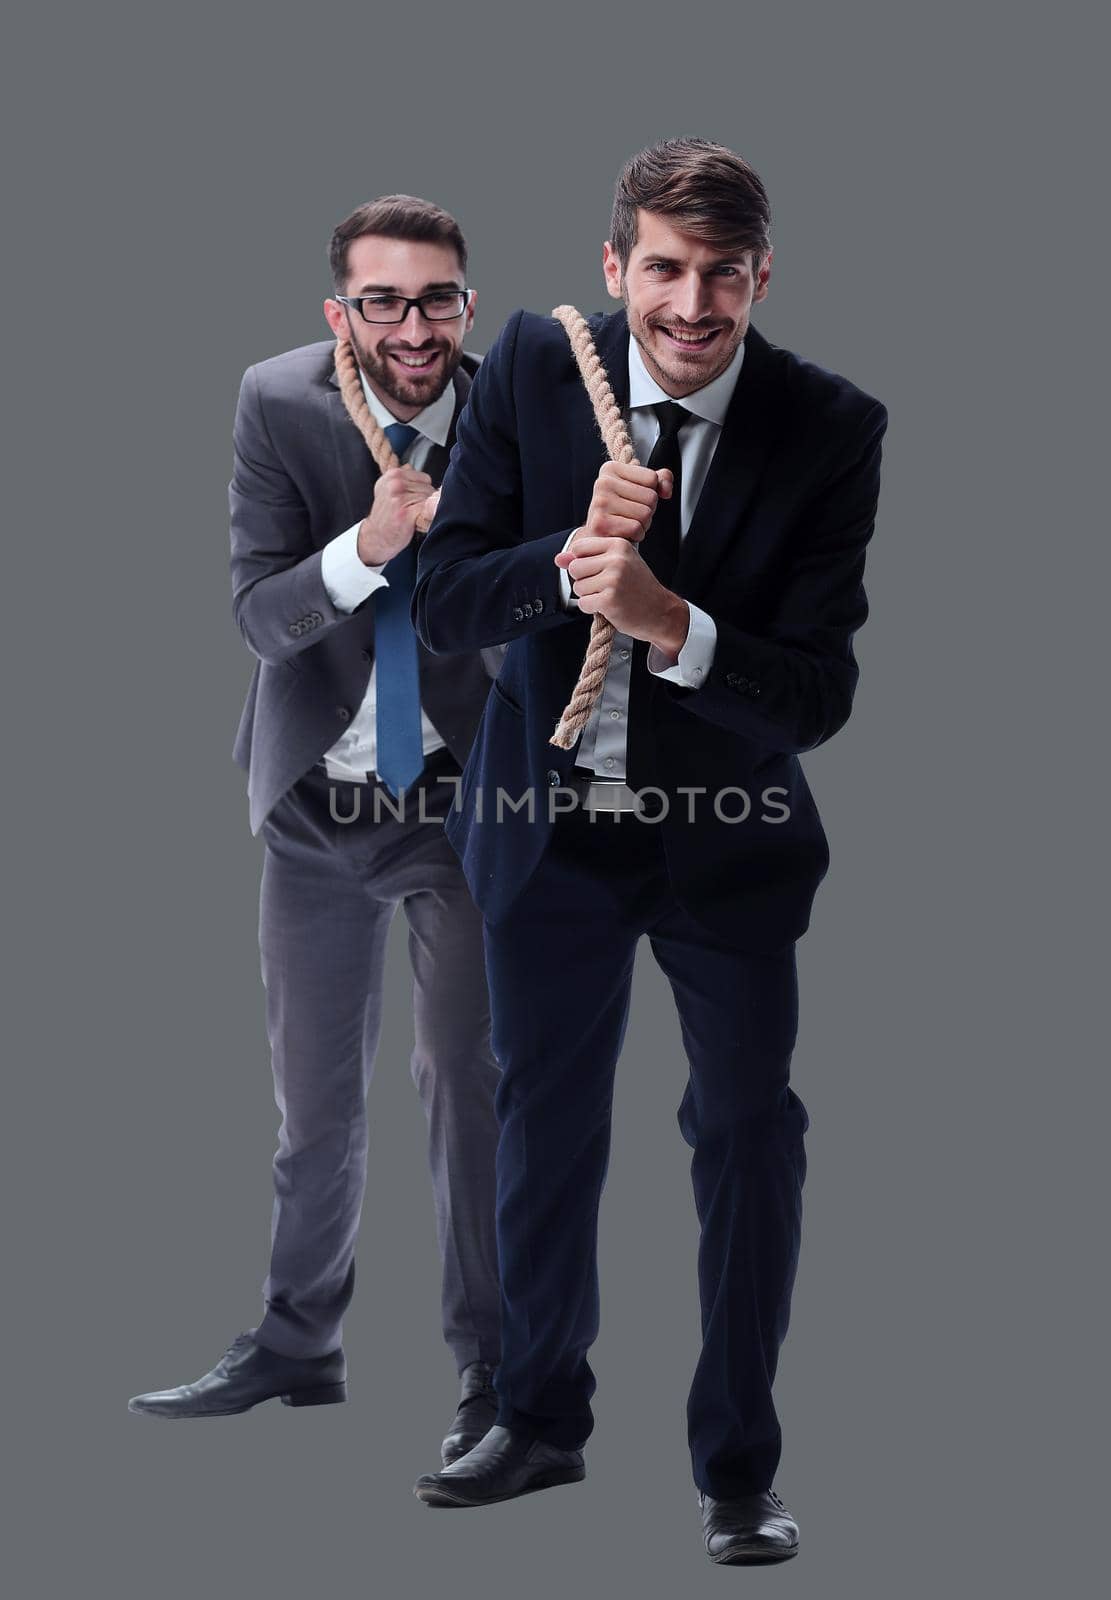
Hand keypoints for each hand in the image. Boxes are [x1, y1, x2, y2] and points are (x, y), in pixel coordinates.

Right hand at [356, 466, 434, 565]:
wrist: (375, 537)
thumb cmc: (385, 515)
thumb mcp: (386, 489)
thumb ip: (400, 477)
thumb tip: (411, 466)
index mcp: (393, 475)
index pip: (425, 478)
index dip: (423, 491)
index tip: (412, 500)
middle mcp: (395, 483)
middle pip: (429, 489)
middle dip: (425, 501)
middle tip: (411, 511)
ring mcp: (400, 498)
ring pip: (429, 500)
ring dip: (425, 510)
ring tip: (411, 516)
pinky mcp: (405, 513)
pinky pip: (427, 510)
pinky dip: (425, 518)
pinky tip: (415, 522)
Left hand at [555, 530, 689, 652]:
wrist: (660, 612)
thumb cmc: (639, 588)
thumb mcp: (616, 564)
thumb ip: (586, 558)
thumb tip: (559, 558)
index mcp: (618, 545)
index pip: (579, 547)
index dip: (583, 562)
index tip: (600, 571)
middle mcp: (617, 559)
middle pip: (575, 568)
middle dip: (584, 581)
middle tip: (605, 586)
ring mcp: (613, 580)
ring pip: (577, 587)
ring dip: (589, 596)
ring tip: (610, 596)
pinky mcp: (609, 600)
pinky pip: (583, 603)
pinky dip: (592, 608)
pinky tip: (609, 606)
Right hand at [572, 459, 675, 545]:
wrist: (600, 538)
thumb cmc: (622, 512)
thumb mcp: (641, 488)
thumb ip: (661, 480)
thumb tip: (666, 490)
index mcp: (611, 468)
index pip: (652, 478)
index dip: (650, 493)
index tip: (633, 499)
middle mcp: (603, 482)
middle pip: (651, 497)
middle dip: (647, 511)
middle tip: (630, 515)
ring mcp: (600, 502)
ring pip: (645, 514)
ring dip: (643, 524)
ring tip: (627, 524)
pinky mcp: (600, 523)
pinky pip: (636, 528)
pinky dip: (636, 535)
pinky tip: (624, 533)